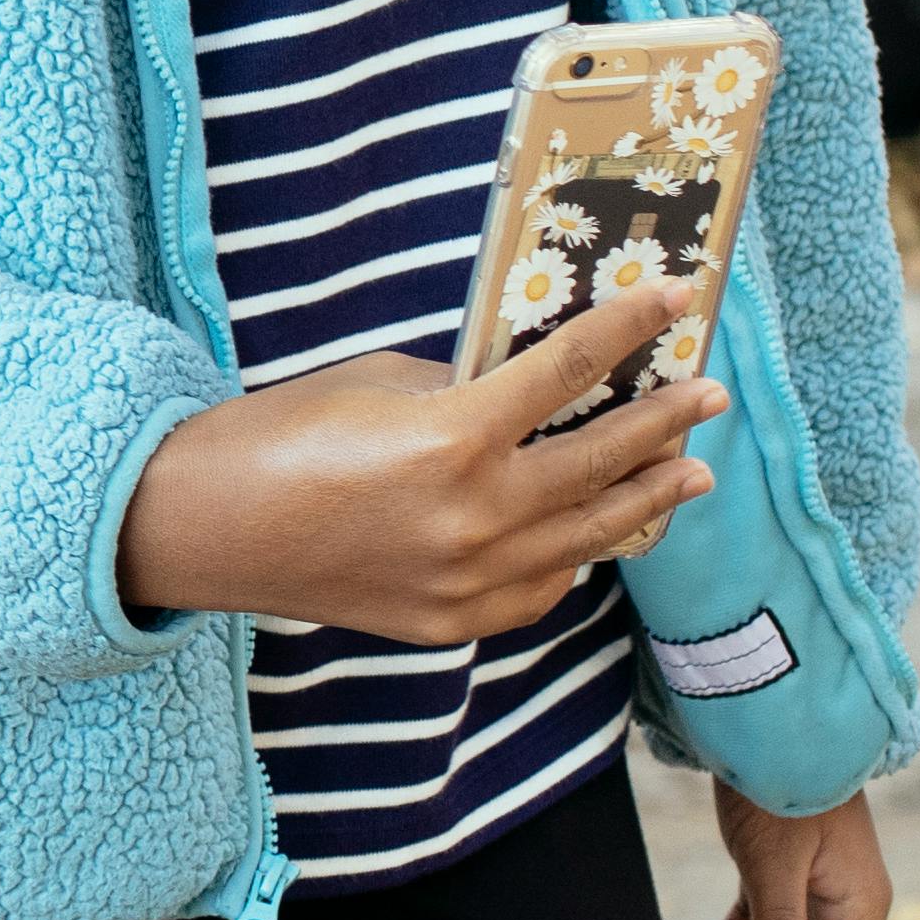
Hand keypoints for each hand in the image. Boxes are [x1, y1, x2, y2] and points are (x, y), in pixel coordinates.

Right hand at [112, 282, 722, 647]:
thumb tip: (527, 391)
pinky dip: (578, 552)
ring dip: (648, 496)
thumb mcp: (378, 382)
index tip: (675, 298)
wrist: (210, 527)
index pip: (570, 371)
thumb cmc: (279, 434)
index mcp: (455, 436)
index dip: (629, 328)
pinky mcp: (457, 621)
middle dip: (663, 420)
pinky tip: (598, 531)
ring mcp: (474, 578)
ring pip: (593, 534)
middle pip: (602, 459)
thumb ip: (463, 387)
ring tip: (692, 471)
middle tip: (709, 394)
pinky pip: (546, 583)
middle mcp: (479, 514)